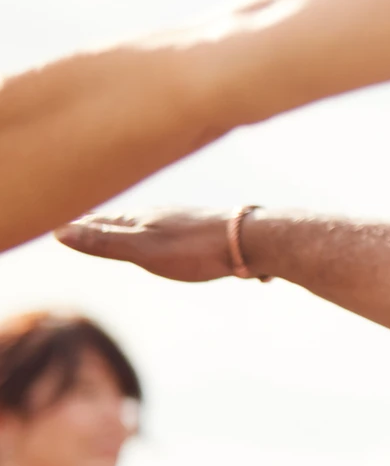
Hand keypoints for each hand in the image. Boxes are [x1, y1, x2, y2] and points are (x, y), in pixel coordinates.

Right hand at [54, 207, 239, 280]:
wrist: (254, 240)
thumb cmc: (198, 248)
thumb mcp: (144, 250)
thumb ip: (105, 242)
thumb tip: (59, 230)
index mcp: (141, 219)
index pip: (100, 222)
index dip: (79, 225)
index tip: (59, 223)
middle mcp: (160, 215)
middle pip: (122, 218)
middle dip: (99, 221)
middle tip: (80, 220)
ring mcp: (183, 220)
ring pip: (148, 222)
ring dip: (129, 225)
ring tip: (119, 226)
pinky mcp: (205, 230)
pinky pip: (172, 230)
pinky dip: (157, 232)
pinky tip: (170, 235)